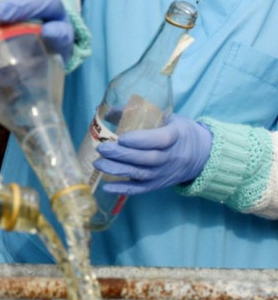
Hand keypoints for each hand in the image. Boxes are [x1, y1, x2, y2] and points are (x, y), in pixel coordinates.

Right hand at [0, 0, 73, 62]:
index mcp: (54, 37)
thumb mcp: (3, 65)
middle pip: (48, 1)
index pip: (64, 32)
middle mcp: (53, 10)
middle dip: (25, 5)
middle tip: (0, 12)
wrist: (25, 21)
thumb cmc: (16, 47)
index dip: (59, 32)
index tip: (48, 33)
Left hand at [93, 114, 212, 194]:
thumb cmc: (179, 132)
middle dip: (122, 154)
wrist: (202, 155)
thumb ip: (140, 114)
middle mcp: (171, 157)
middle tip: (102, 148)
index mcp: (176, 136)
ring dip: (117, 170)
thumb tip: (107, 110)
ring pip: (141, 174)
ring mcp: (164, 173)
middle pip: (147, 158)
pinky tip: (106, 187)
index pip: (160, 140)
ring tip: (98, 163)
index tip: (121, 137)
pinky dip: (123, 189)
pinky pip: (140, 189)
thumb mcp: (168, 117)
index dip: (140, 140)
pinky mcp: (158, 184)